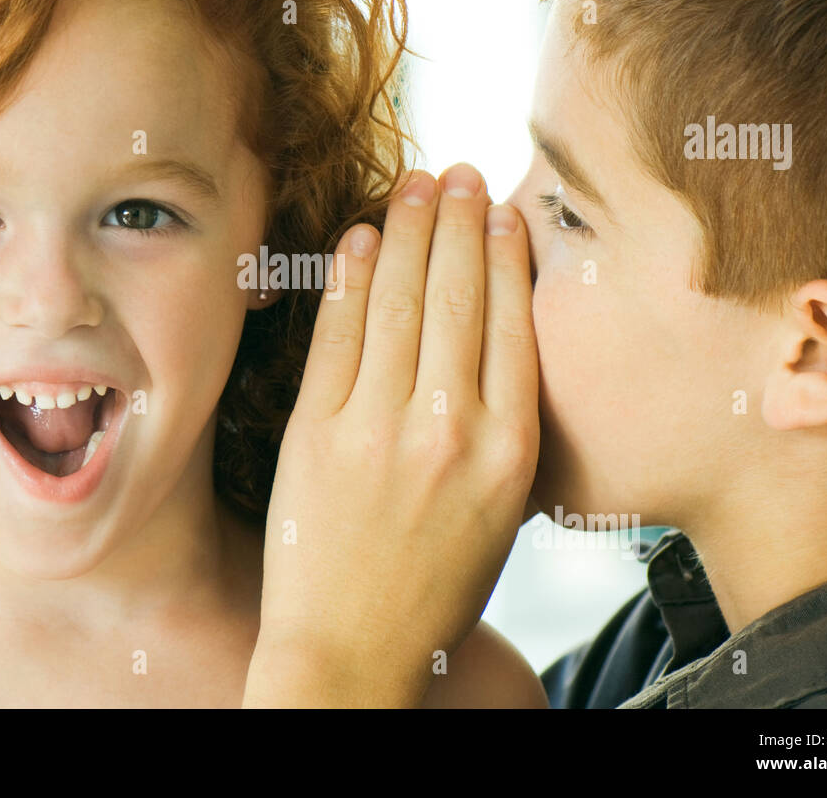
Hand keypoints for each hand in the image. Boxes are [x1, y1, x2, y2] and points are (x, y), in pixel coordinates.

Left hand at [245, 162, 539, 706]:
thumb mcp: (502, 512)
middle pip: (456, 296)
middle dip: (458, 221)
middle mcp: (450, 429)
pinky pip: (336, 335)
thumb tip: (491, 335)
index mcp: (509, 450)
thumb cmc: (434, 586)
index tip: (500, 210)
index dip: (503, 253)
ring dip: (406, 231)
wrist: (350, 652)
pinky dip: (347, 279)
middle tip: (459, 174)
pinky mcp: (316, 432)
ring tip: (415, 185)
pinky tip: (357, 239)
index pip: (510, 322)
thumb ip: (503, 427)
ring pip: (397, 301)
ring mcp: (377, 428)